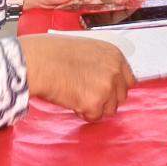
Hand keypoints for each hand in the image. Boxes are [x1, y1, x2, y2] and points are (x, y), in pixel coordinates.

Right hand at [20, 33, 135, 121]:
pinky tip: (71, 100)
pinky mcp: (94, 103)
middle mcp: (115, 71)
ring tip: (76, 96)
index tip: (106, 91)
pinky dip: (83, 113)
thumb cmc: (52, 52)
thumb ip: (100, 63)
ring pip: (109, 110)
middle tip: (87, 95)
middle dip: (106, 99)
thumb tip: (102, 77)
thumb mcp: (85, 48)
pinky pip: (94, 117)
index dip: (115, 87)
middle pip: (121, 96)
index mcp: (114, 55)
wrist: (38, 62)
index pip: (128, 79)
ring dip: (95, 108)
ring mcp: (106, 88)